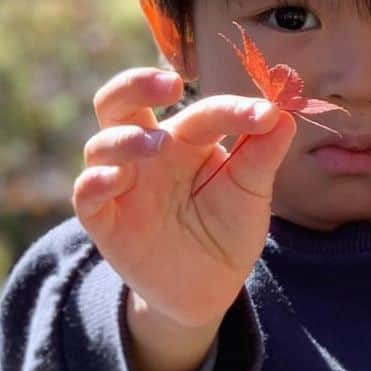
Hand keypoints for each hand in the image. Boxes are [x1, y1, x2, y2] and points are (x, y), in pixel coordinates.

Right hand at [72, 67, 296, 330]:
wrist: (210, 287)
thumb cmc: (228, 228)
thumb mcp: (251, 190)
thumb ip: (263, 152)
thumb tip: (284, 112)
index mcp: (185, 138)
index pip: (202, 112)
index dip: (233, 109)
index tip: (267, 115)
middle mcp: (148, 152)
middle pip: (121, 100)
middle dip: (138, 83)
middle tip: (172, 84)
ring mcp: (122, 183)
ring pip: (101, 143)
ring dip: (126, 138)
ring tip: (157, 143)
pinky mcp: (104, 219)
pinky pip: (86, 193)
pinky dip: (98, 180)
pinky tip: (118, 177)